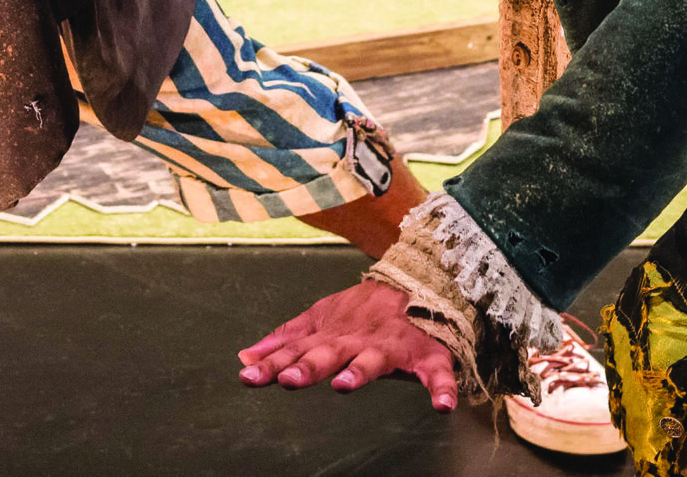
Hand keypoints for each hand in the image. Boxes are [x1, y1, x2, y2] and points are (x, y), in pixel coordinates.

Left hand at [237, 281, 458, 410]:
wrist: (415, 282)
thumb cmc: (361, 311)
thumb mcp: (318, 320)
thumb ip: (283, 341)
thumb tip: (243, 359)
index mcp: (331, 336)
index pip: (296, 352)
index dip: (272, 364)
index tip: (247, 376)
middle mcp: (356, 340)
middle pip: (329, 354)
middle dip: (310, 366)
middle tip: (289, 379)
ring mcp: (390, 347)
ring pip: (374, 360)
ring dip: (360, 371)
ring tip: (345, 385)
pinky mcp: (426, 355)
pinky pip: (437, 373)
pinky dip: (442, 387)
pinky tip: (443, 404)